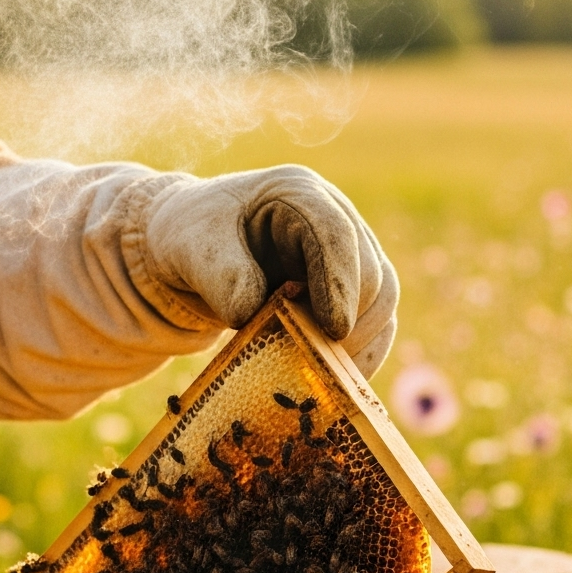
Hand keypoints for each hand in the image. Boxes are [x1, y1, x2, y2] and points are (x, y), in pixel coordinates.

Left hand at [142, 166, 399, 374]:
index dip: (340, 281)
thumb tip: (249, 313)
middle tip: (317, 362)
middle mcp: (334, 217)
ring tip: (323, 374)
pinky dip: (360, 354)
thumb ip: (219, 273)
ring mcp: (348, 254)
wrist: (193, 249)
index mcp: (295, 193)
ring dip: (359, 342)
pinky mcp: (349, 289)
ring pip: (381, 301)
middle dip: (349, 321)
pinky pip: (375, 324)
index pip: (334, 231)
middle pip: (370, 272)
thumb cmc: (192, 236)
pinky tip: (334, 379)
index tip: (333, 330)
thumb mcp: (190, 245)